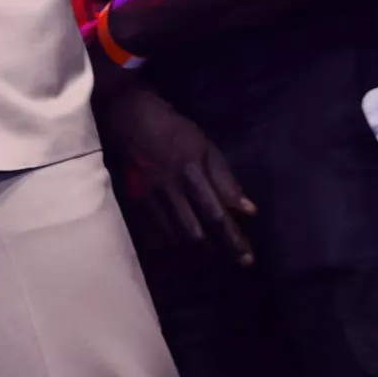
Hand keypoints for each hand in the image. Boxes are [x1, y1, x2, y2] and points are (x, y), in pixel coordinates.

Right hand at [98, 83, 256, 265]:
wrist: (128, 117)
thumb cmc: (173, 130)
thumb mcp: (206, 147)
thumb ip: (226, 180)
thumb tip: (249, 210)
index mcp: (191, 173)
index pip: (216, 214)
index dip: (233, 239)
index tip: (247, 259)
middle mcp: (170, 189)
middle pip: (193, 231)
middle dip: (215, 249)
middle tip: (231, 258)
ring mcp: (148, 195)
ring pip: (172, 234)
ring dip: (192, 248)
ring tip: (209, 253)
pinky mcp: (133, 198)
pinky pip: (152, 229)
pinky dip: (168, 241)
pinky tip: (178, 245)